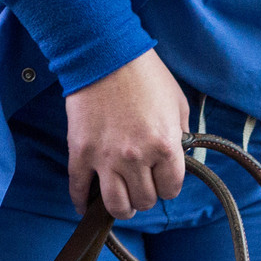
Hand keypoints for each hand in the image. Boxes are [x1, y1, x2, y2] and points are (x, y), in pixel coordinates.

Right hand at [64, 51, 189, 218]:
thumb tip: (178, 156)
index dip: (167, 185)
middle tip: (141, 184)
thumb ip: (180, 135)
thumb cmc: (145, 75)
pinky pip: (79, 189)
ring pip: (116, 205)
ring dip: (121, 207)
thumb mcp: (177, 104)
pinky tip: (86, 206)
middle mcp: (137, 158)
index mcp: (165, 147)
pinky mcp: (80, 152)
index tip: (162, 177)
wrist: (105, 53)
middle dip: (145, 195)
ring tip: (121, 200)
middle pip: (144, 201)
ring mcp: (106, 158)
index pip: (171, 190)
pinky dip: (82, 202)